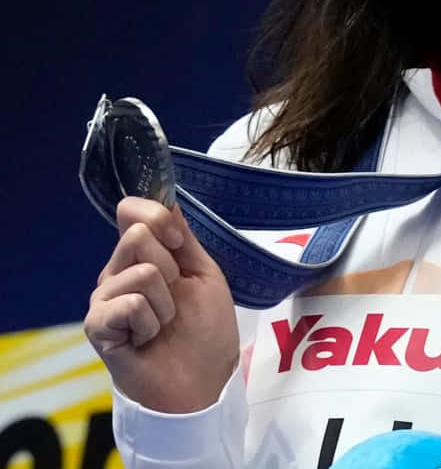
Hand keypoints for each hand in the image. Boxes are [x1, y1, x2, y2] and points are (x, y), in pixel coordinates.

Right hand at [83, 198, 239, 413]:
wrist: (201, 379)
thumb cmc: (205, 329)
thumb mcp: (203, 275)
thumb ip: (183, 239)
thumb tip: (167, 199)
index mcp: (141, 257)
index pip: (131, 211)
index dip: (157, 216)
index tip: (179, 241)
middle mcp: (116, 272)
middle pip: (138, 236)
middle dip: (171, 268)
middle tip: (175, 300)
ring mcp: (103, 298)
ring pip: (140, 272)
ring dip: (166, 302)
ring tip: (162, 324)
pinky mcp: (97, 325)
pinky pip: (129, 303)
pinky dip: (150, 323)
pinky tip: (146, 339)